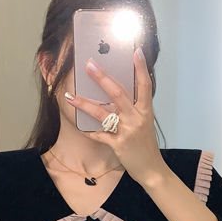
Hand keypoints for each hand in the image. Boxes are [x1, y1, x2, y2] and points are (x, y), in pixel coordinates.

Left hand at [64, 47, 167, 187]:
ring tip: (70, 96)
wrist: (151, 169)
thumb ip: (135, 109)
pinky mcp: (118, 145)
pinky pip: (99, 135)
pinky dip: (88, 130)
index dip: (141, 68)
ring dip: (84, 104)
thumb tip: (120, 93)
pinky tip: (78, 124)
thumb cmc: (146, 145)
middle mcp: (136, 118)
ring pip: (103, 113)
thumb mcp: (145, 123)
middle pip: (118, 94)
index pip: (145, 85)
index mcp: (145, 111)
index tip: (136, 51)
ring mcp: (127, 132)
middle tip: (89, 65)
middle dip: (102, 78)